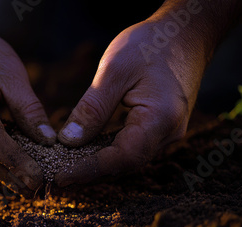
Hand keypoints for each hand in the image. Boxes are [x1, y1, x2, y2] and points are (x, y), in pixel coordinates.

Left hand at [55, 19, 206, 186]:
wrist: (185, 33)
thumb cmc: (152, 45)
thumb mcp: (115, 70)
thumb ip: (93, 108)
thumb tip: (69, 141)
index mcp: (160, 119)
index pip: (121, 158)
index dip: (89, 170)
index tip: (61, 177)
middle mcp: (168, 134)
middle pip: (125, 165)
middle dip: (90, 173)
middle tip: (56, 177)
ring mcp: (166, 133)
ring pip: (128, 159)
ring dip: (97, 165)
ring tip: (65, 167)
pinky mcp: (160, 129)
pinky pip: (131, 148)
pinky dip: (107, 152)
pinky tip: (85, 151)